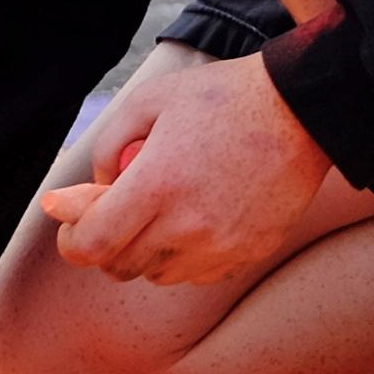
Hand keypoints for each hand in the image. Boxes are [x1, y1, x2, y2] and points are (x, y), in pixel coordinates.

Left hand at [40, 50, 333, 286]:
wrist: (302, 111)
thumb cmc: (223, 98)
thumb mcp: (150, 101)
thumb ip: (107, 148)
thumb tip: (85, 195)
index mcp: (157, 185)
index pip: (92, 245)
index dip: (72, 240)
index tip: (73, 226)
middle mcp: (188, 225)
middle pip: (120, 267)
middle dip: (107, 244)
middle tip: (116, 214)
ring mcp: (221, 246)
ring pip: (158, 276)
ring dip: (147, 252)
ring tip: (164, 212)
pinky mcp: (248, 253)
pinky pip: (198, 275)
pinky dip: (186, 257)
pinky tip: (198, 221)